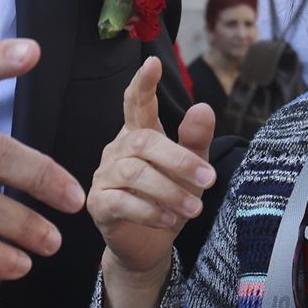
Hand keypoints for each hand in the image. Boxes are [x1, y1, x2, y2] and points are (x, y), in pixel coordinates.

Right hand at [89, 58, 216, 278]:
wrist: (149, 244)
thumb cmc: (169, 198)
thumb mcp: (191, 168)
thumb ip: (195, 139)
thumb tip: (203, 107)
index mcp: (138, 134)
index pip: (136, 103)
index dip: (143, 84)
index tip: (152, 62)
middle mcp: (117, 149)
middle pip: (143, 141)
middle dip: (178, 159)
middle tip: (208, 179)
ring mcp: (104, 176)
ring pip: (135, 173)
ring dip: (169, 190)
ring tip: (195, 208)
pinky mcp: (98, 204)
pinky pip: (122, 203)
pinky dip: (150, 211)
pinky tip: (170, 220)